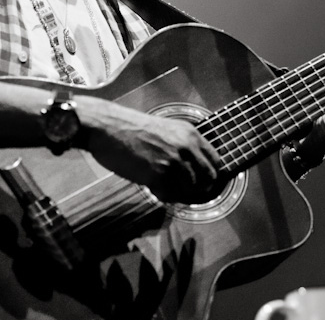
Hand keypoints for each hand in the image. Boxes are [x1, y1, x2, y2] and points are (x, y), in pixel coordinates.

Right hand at [77, 97, 222, 203]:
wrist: (109, 127)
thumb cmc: (132, 128)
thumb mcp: (166, 129)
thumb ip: (183, 145)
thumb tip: (194, 168)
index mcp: (190, 134)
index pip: (215, 162)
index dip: (211, 176)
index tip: (204, 183)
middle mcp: (186, 148)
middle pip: (207, 179)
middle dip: (198, 189)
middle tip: (185, 191)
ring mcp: (173, 162)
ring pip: (189, 190)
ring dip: (179, 193)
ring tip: (164, 187)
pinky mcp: (158, 175)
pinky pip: (169, 195)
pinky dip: (163, 196)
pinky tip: (154, 187)